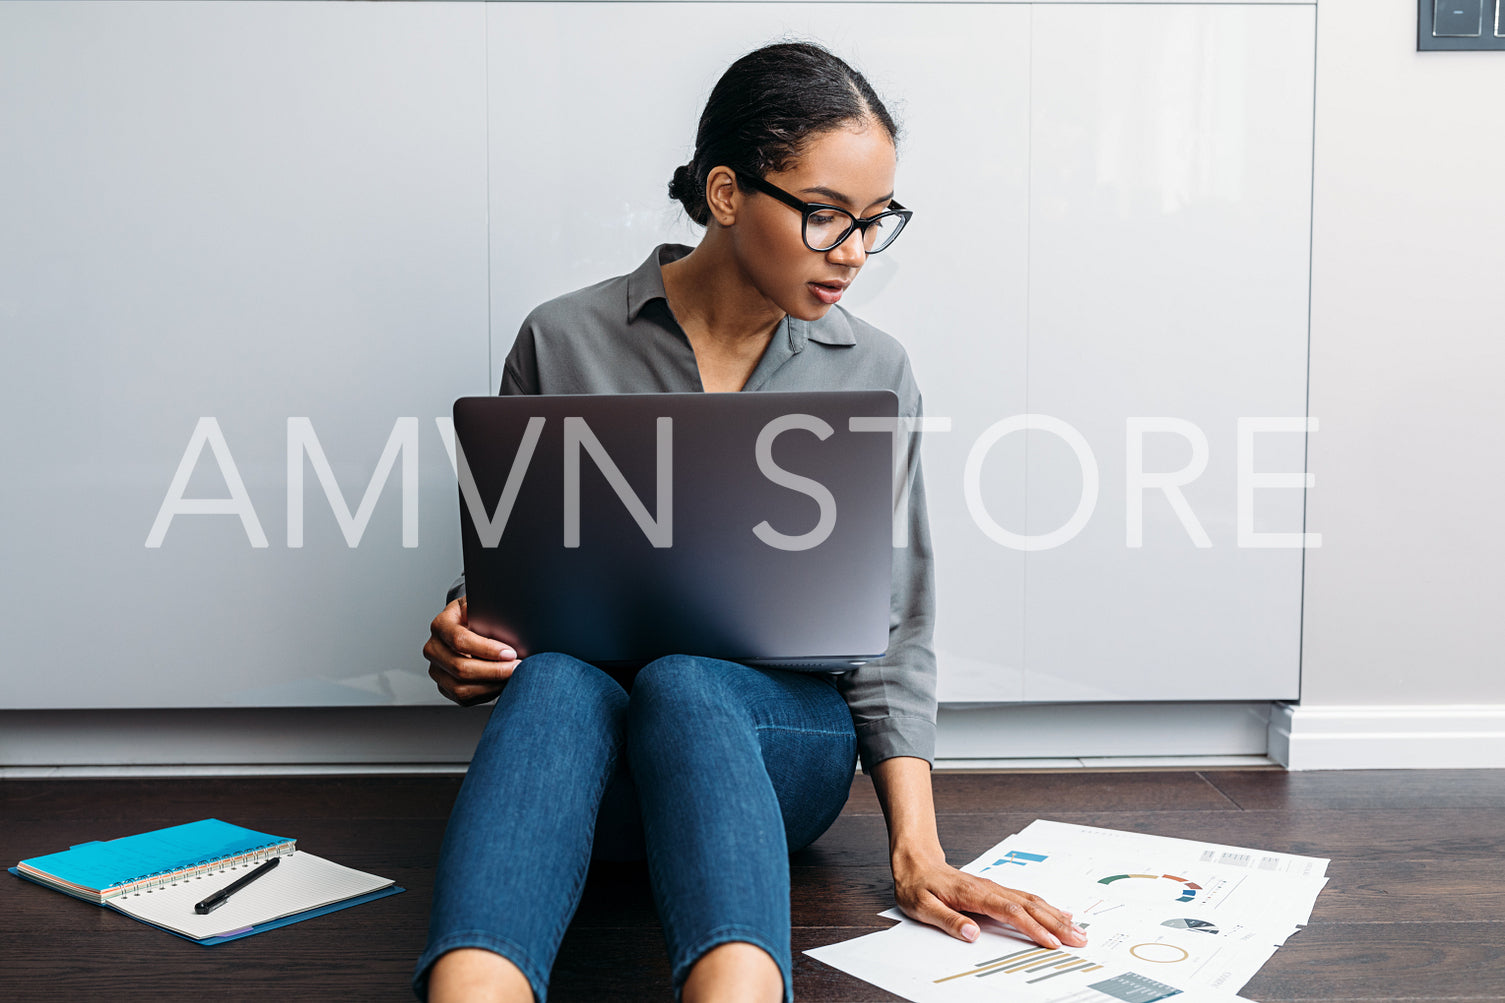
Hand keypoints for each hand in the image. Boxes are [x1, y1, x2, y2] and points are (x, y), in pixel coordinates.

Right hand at [422, 596, 520, 705]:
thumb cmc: (476, 614)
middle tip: (518, 667)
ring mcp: (436, 669)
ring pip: (461, 688)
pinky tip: (501, 684)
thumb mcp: (480, 603)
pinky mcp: (444, 686)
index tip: (511, 652)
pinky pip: (464, 698)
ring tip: (513, 677)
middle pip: (460, 668)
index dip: (487, 649)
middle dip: (494, 670)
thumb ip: (489, 609)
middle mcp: (433, 648)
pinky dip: (486, 694)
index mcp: (441, 625)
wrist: (466, 625)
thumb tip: (507, 617)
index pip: (460, 640)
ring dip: (492, 685)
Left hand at [892, 849, 1086, 949]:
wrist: (916, 863)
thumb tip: (972, 934)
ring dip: (1056, 916)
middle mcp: (989, 889)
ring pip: (1032, 901)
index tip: (1050, 943)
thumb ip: (947, 920)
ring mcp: (994, 888)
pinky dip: (1047, 908)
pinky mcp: (995, 890)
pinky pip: (1026, 899)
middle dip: (1057, 924)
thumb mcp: (922, 906)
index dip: (1033, 928)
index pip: (1011, 912)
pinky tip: (1059, 915)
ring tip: (1077, 931)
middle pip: (1030, 906)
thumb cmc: (917, 885)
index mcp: (974, 894)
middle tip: (1079, 940)